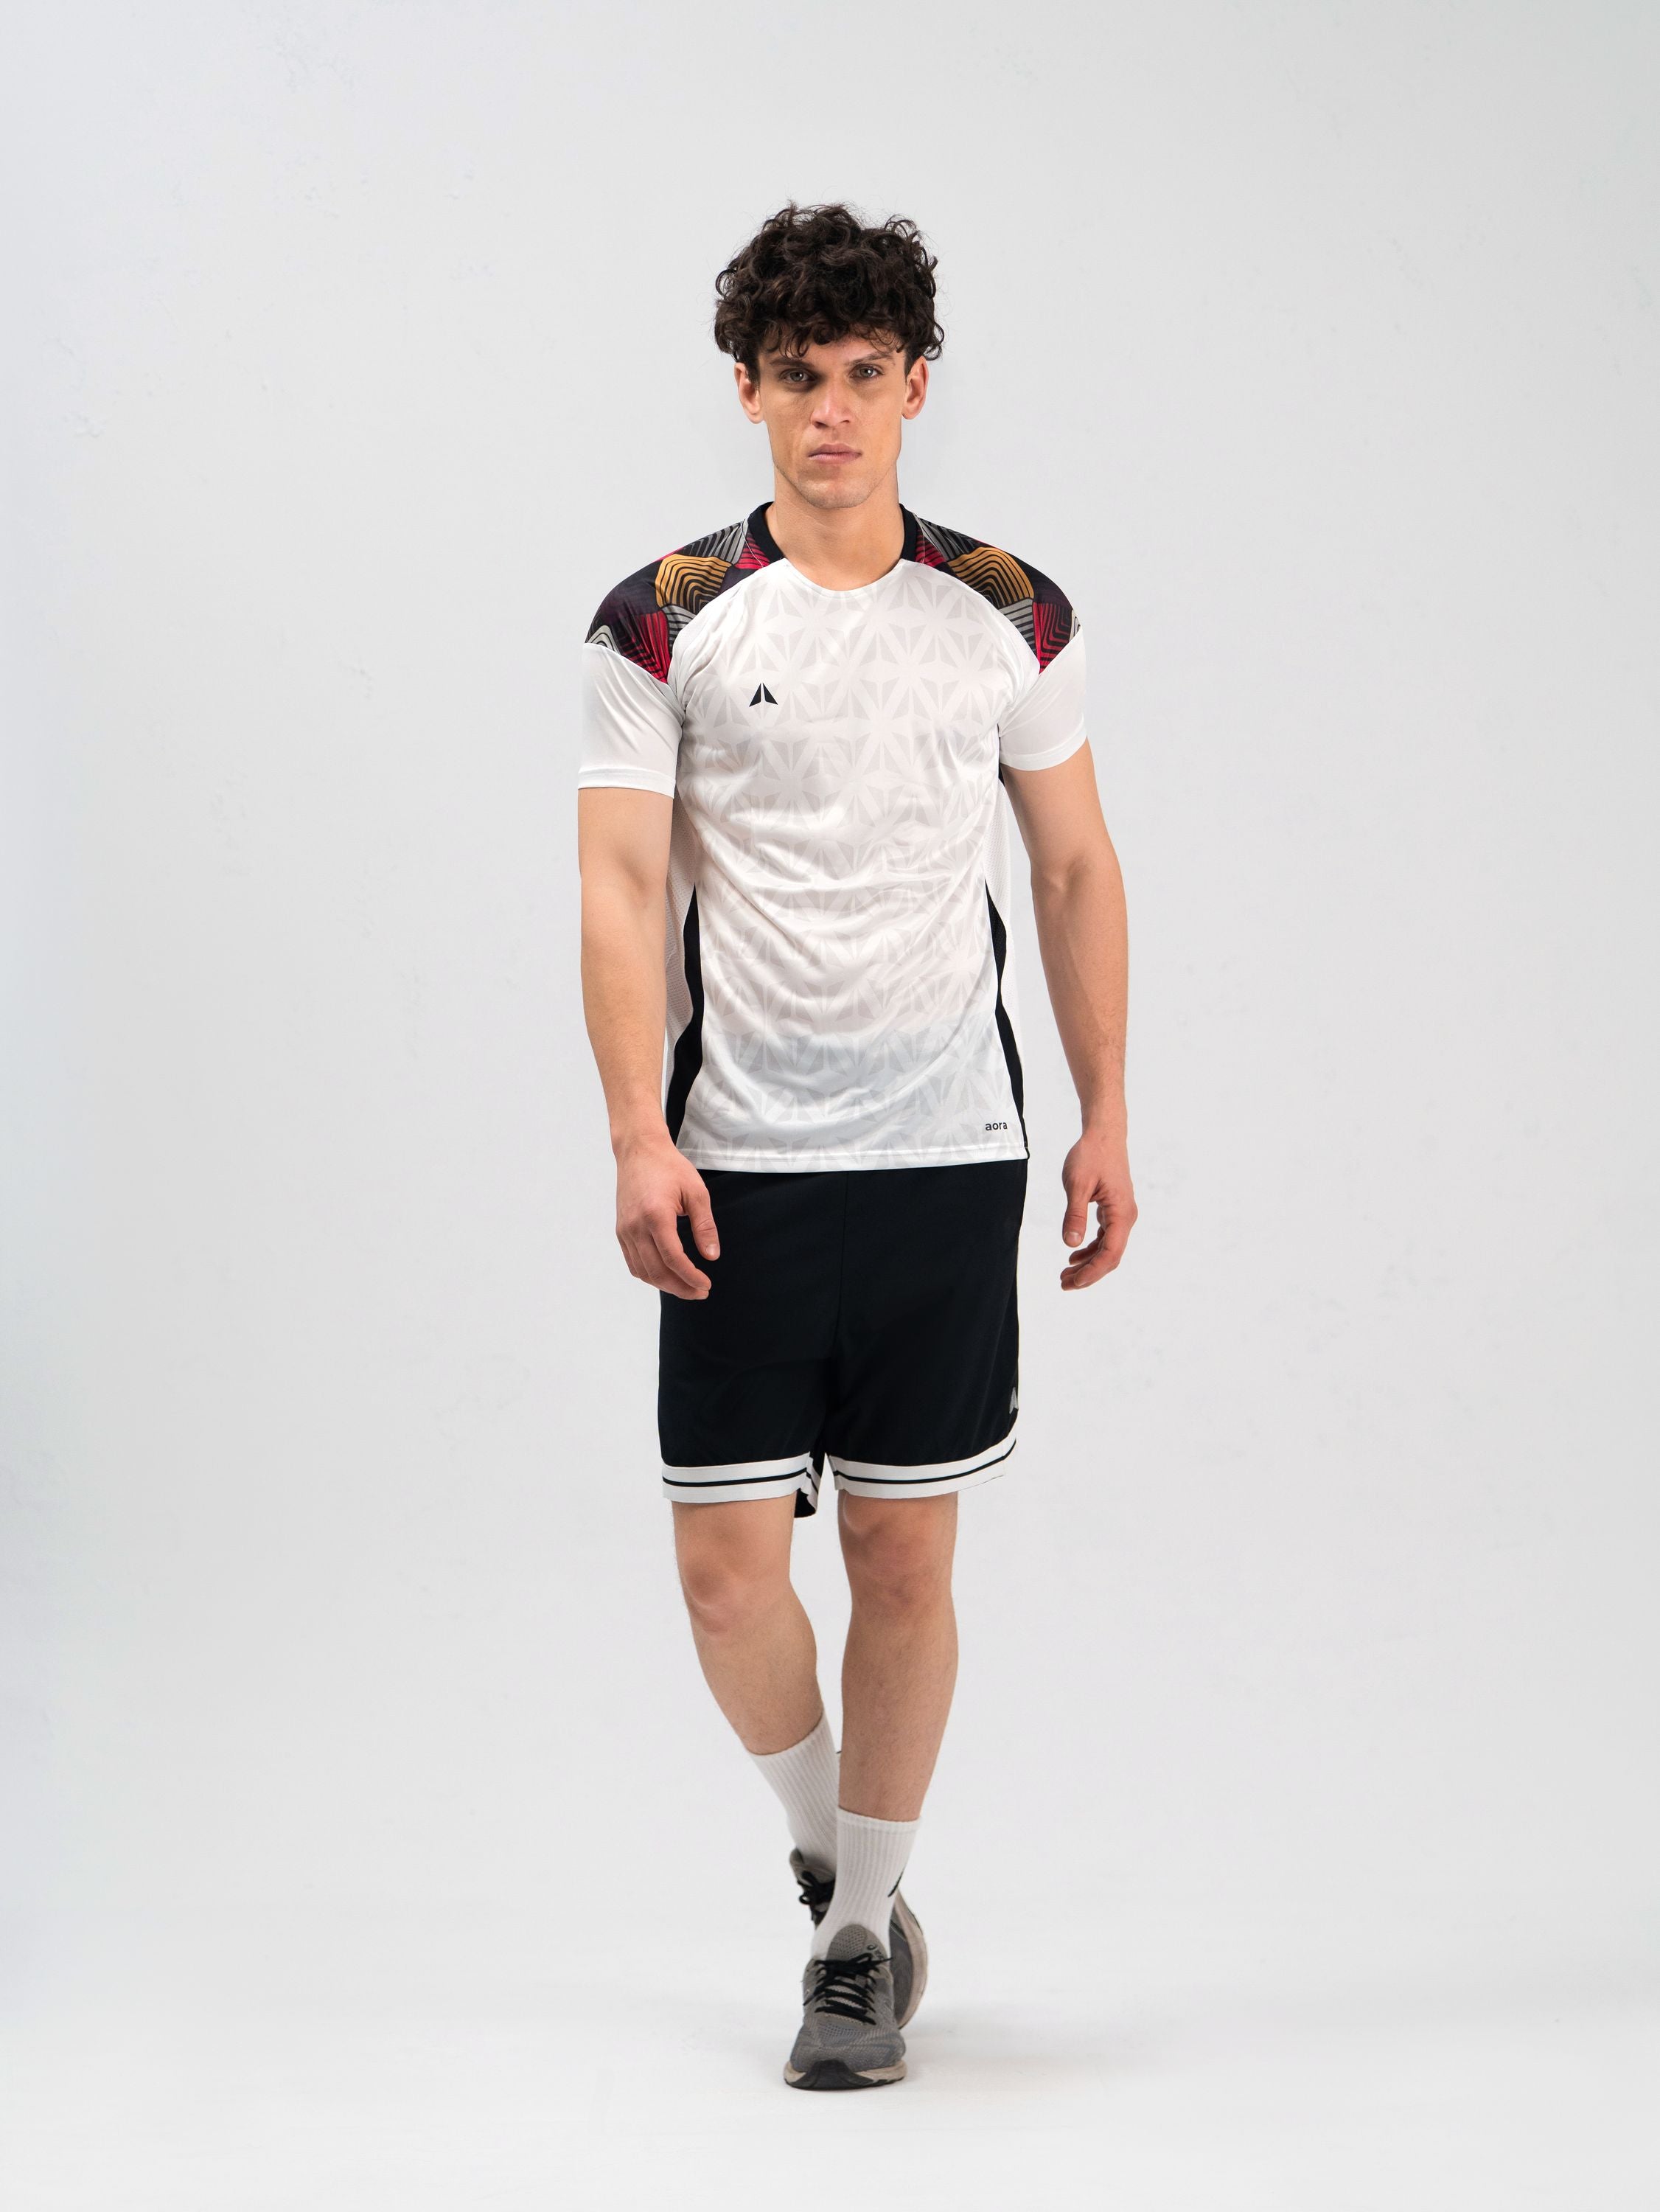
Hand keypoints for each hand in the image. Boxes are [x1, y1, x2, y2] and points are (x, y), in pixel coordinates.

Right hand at [615, 1134, 718, 1298]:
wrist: (639, 1151)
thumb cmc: (670, 1168)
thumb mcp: (696, 1192)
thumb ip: (705, 1226)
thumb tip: (712, 1256)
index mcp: (656, 1216)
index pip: (673, 1259)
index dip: (690, 1277)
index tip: (706, 1285)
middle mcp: (636, 1226)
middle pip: (657, 1271)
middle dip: (680, 1288)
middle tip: (700, 1292)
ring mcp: (625, 1230)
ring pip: (643, 1271)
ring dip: (665, 1285)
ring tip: (686, 1287)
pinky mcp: (621, 1231)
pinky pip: (633, 1262)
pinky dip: (649, 1275)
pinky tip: (666, 1276)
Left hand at [1059, 1130, 1136, 1289]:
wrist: (1104, 1135)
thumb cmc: (1091, 1155)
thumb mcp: (1077, 1184)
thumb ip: (1075, 1215)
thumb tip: (1070, 1244)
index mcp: (1121, 1213)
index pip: (1111, 1253)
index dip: (1093, 1271)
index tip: (1074, 1282)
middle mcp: (1125, 1217)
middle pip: (1110, 1257)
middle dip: (1089, 1274)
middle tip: (1064, 1284)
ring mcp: (1121, 1215)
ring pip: (1107, 1249)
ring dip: (1088, 1264)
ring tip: (1065, 1275)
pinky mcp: (1113, 1210)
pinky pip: (1105, 1238)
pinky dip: (1090, 1250)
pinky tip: (1074, 1256)